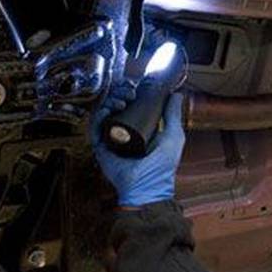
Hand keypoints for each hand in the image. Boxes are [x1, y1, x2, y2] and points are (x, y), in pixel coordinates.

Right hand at [91, 82, 185, 206]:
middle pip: (116, 104)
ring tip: (122, 101)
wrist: (147, 186)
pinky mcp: (101, 147)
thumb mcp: (173, 135)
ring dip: (111, 101)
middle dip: (120, 93)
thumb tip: (176, 94)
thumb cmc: (162, 166)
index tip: (136, 85)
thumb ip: (174, 114)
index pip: (131, 103)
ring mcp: (112, 138)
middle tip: (130, 92)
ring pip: (105, 112)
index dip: (130, 91)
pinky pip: (95, 127)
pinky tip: (108, 109)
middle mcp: (124, 131)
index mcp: (140, 127)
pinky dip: (99, 115)